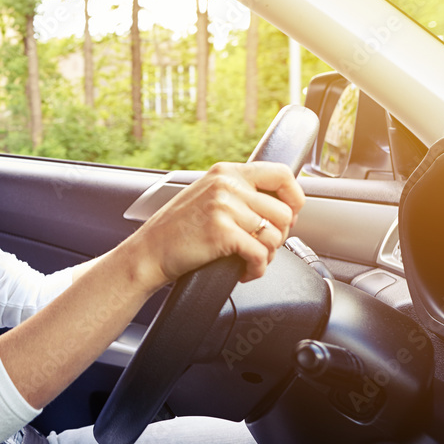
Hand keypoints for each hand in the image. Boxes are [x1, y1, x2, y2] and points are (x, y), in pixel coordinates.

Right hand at [121, 161, 304, 293]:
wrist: (148, 252)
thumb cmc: (177, 230)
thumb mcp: (207, 196)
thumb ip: (239, 192)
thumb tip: (281, 205)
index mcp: (226, 172)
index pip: (282, 174)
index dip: (295, 198)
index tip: (291, 215)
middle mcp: (226, 184)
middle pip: (284, 212)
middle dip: (279, 236)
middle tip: (259, 246)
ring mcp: (224, 207)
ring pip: (275, 235)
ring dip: (267, 255)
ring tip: (249, 260)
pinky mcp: (222, 232)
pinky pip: (260, 254)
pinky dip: (256, 269)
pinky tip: (243, 271)